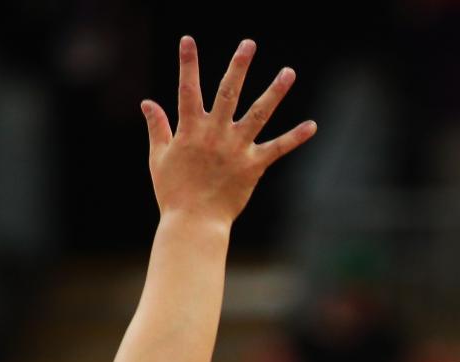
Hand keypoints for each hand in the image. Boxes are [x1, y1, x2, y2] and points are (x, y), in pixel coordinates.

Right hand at [141, 37, 316, 224]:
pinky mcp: (253, 166)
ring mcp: (236, 149)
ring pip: (258, 113)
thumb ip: (157, 128)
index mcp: (190, 130)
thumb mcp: (159, 158)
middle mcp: (215, 134)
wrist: (194, 223)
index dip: (187, 63)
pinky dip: (295, 137)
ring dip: (274, 92)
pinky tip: (312, 126)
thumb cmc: (173, 193)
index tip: (188, 40)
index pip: (187, 89)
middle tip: (249, 44)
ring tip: (289, 72)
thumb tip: (147, 102)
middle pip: (228, 92)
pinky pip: (277, 148)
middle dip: (238, 66)